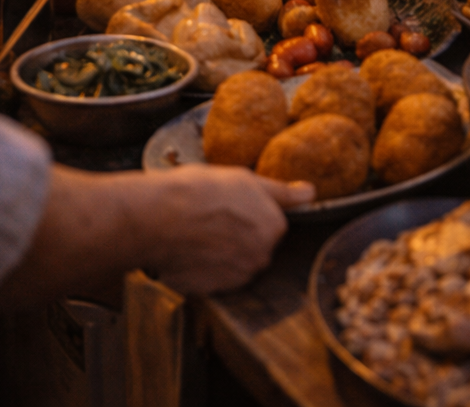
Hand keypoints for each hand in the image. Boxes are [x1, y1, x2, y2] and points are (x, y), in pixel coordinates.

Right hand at [145, 166, 313, 293]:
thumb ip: (282, 191)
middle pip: (254, 244)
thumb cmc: (200, 190)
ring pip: (234, 261)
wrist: (158, 218)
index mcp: (272, 228)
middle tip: (212, 216)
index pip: (270, 221)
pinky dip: (204, 266)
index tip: (229, 203)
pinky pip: (213, 277)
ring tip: (197, 231)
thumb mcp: (245, 178)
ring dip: (221, 251)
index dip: (248, 210)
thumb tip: (310, 193)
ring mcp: (235, 278)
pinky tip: (189, 248)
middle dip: (237, 233)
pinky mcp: (211, 291)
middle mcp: (260, 257)